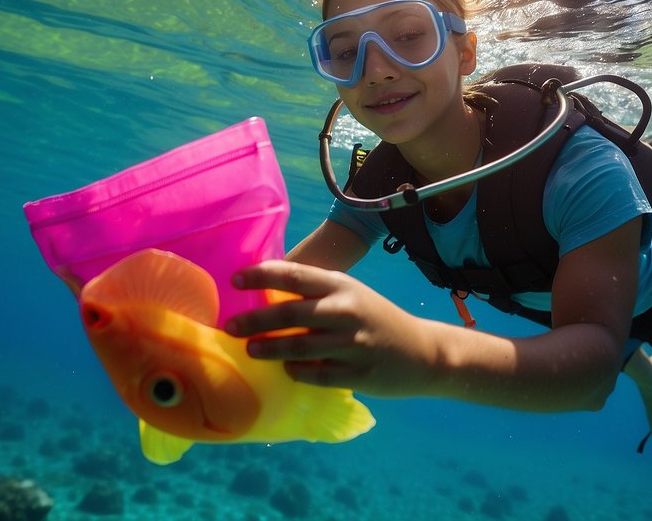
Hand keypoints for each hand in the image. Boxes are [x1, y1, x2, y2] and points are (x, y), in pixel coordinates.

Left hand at [224, 260, 441, 396]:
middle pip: (290, 314)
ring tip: (250, 350)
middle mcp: (346, 311)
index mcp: (342, 286)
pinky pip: (317, 375)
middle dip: (254, 320)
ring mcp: (353, 344)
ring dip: (269, 349)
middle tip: (229, 326)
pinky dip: (297, 372)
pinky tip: (286, 370)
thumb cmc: (376, 319)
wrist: (423, 352)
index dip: (262, 276)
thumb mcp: (350, 295)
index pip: (295, 276)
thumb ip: (315, 294)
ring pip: (300, 348)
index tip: (235, 280)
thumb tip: (265, 293)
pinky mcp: (358, 374)